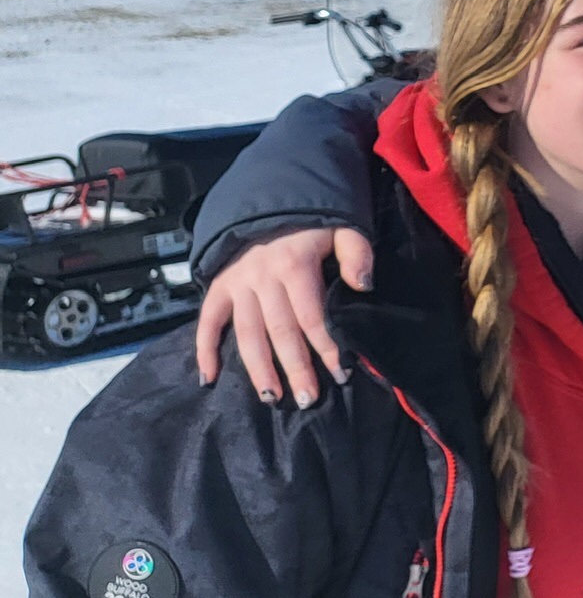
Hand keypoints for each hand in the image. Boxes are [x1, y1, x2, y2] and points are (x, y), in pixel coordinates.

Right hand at [193, 225, 371, 406]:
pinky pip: (207, 321)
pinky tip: (209, 378)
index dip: (327, 347)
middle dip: (296, 368)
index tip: (342, 373)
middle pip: (280, 332)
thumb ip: (357, 253)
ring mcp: (237, 284)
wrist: (268, 198)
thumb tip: (363, 286)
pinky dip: (204, 350)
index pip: (312, 316)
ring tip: (272, 397)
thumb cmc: (312, 224)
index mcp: (294, 265)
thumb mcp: (342, 227)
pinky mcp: (218, 287)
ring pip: (246, 334)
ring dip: (258, 368)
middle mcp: (262, 278)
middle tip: (309, 399)